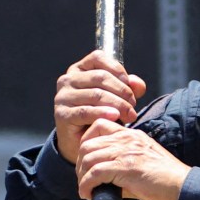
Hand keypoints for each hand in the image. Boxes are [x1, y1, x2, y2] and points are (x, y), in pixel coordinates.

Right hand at [54, 51, 146, 165]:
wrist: (82, 141)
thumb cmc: (101, 115)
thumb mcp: (117, 98)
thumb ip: (129, 88)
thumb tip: (137, 83)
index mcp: (80, 69)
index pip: (98, 58)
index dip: (117, 69)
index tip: (130, 85)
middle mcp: (68, 79)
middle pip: (100, 77)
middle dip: (122, 91)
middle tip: (134, 105)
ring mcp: (63, 96)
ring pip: (95, 94)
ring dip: (117, 104)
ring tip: (130, 115)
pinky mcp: (62, 114)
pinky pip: (86, 111)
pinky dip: (103, 113)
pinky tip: (115, 117)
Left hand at [75, 120, 189, 199]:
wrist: (183, 188)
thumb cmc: (167, 181)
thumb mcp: (144, 164)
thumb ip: (123, 166)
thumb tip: (104, 182)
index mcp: (132, 136)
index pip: (99, 126)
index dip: (86, 142)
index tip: (86, 161)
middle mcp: (127, 139)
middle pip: (87, 144)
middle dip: (80, 163)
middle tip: (84, 179)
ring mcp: (126, 152)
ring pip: (88, 158)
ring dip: (82, 177)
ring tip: (86, 190)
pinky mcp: (125, 167)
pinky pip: (94, 174)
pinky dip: (86, 186)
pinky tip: (89, 195)